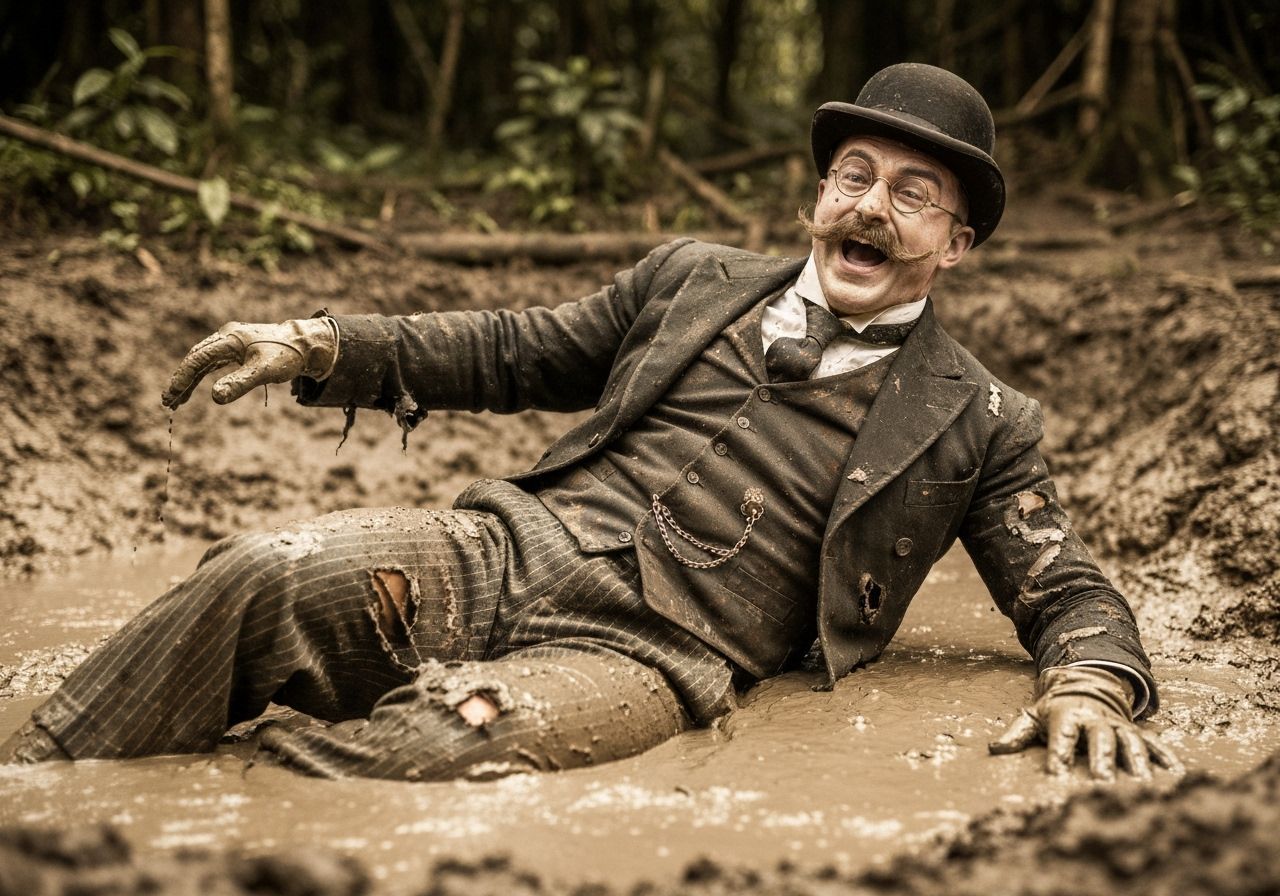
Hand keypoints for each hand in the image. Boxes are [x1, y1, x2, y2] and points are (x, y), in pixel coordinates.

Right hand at [162, 319, 336, 409]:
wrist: (306, 343)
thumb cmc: (287, 356)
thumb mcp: (264, 371)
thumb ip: (240, 383)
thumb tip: (214, 397)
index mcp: (230, 339)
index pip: (198, 359)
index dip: (182, 378)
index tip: (171, 396)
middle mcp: (227, 336)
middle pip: (195, 358)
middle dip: (181, 380)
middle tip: (168, 402)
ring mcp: (231, 341)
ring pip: (202, 360)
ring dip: (189, 379)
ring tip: (176, 400)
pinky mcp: (237, 347)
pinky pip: (212, 361)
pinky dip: (201, 374)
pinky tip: (195, 387)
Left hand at [988, 666, 1181, 781]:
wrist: (1085, 682)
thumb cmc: (1054, 708)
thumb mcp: (1032, 716)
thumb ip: (1016, 734)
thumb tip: (993, 750)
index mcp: (1067, 715)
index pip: (1062, 735)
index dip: (1058, 754)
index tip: (1056, 776)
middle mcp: (1096, 719)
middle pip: (1100, 739)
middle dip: (1102, 760)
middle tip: (1102, 783)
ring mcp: (1119, 725)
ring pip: (1130, 743)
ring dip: (1137, 763)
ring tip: (1142, 785)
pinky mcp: (1136, 731)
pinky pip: (1154, 744)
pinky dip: (1165, 758)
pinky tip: (1176, 775)